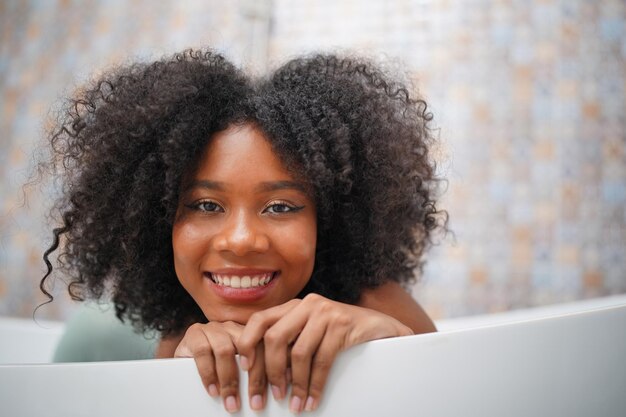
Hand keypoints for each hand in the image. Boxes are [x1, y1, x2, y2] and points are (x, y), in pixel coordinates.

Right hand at [174, 321, 266, 412]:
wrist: (184, 363)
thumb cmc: (218, 369)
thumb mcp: (239, 368)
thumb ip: (253, 371)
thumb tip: (274, 390)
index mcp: (248, 332)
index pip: (264, 347)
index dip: (269, 370)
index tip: (274, 391)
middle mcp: (232, 326)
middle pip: (249, 348)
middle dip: (253, 378)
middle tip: (255, 403)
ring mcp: (213, 328)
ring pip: (225, 350)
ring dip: (229, 380)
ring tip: (231, 402)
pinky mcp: (194, 333)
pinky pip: (203, 352)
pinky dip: (209, 374)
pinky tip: (213, 390)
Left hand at [236, 293, 413, 412]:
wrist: (381, 327)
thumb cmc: (340, 334)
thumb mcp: (310, 332)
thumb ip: (289, 341)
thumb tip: (259, 372)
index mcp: (293, 305)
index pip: (259, 320)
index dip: (247, 344)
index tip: (244, 370)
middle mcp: (306, 304)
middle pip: (274, 337)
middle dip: (268, 372)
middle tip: (267, 398)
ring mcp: (325, 312)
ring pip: (298, 353)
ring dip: (295, 384)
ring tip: (294, 405)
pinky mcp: (342, 324)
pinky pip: (322, 360)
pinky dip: (315, 385)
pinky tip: (312, 400)